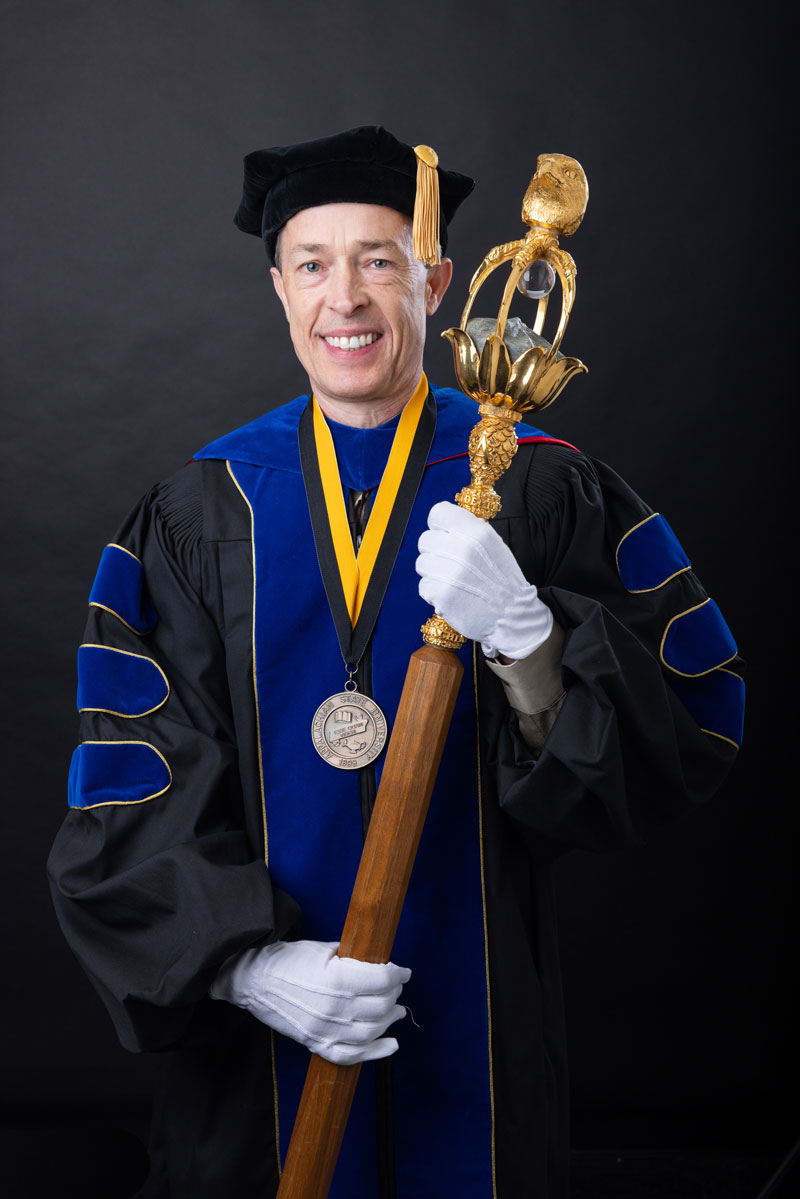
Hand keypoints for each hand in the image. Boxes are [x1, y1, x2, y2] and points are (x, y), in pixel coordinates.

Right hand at [210, 940, 409, 1065]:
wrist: (254, 980)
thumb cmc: (288, 960)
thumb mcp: (324, 949)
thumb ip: (354, 958)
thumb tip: (379, 963)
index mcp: (337, 979)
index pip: (382, 981)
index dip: (398, 975)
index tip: (404, 971)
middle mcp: (334, 1008)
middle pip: (381, 1006)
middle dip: (395, 994)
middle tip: (396, 986)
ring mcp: (324, 1030)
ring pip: (371, 1031)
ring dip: (389, 1020)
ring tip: (395, 1010)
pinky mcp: (316, 1043)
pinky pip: (350, 1056)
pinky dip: (374, 1053)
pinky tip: (390, 1045)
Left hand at [416, 501, 551, 659]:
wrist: (513, 615)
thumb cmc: (503, 581)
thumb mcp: (494, 545)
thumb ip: (469, 531)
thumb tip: (444, 524)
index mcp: (478, 532)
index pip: (438, 513)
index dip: (438, 526)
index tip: (444, 536)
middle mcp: (464, 548)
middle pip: (425, 540)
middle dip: (434, 553)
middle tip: (449, 565)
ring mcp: (452, 572)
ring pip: (422, 563)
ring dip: (433, 573)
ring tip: (452, 582)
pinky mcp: (443, 594)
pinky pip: (424, 586)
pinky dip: (434, 593)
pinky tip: (451, 595)